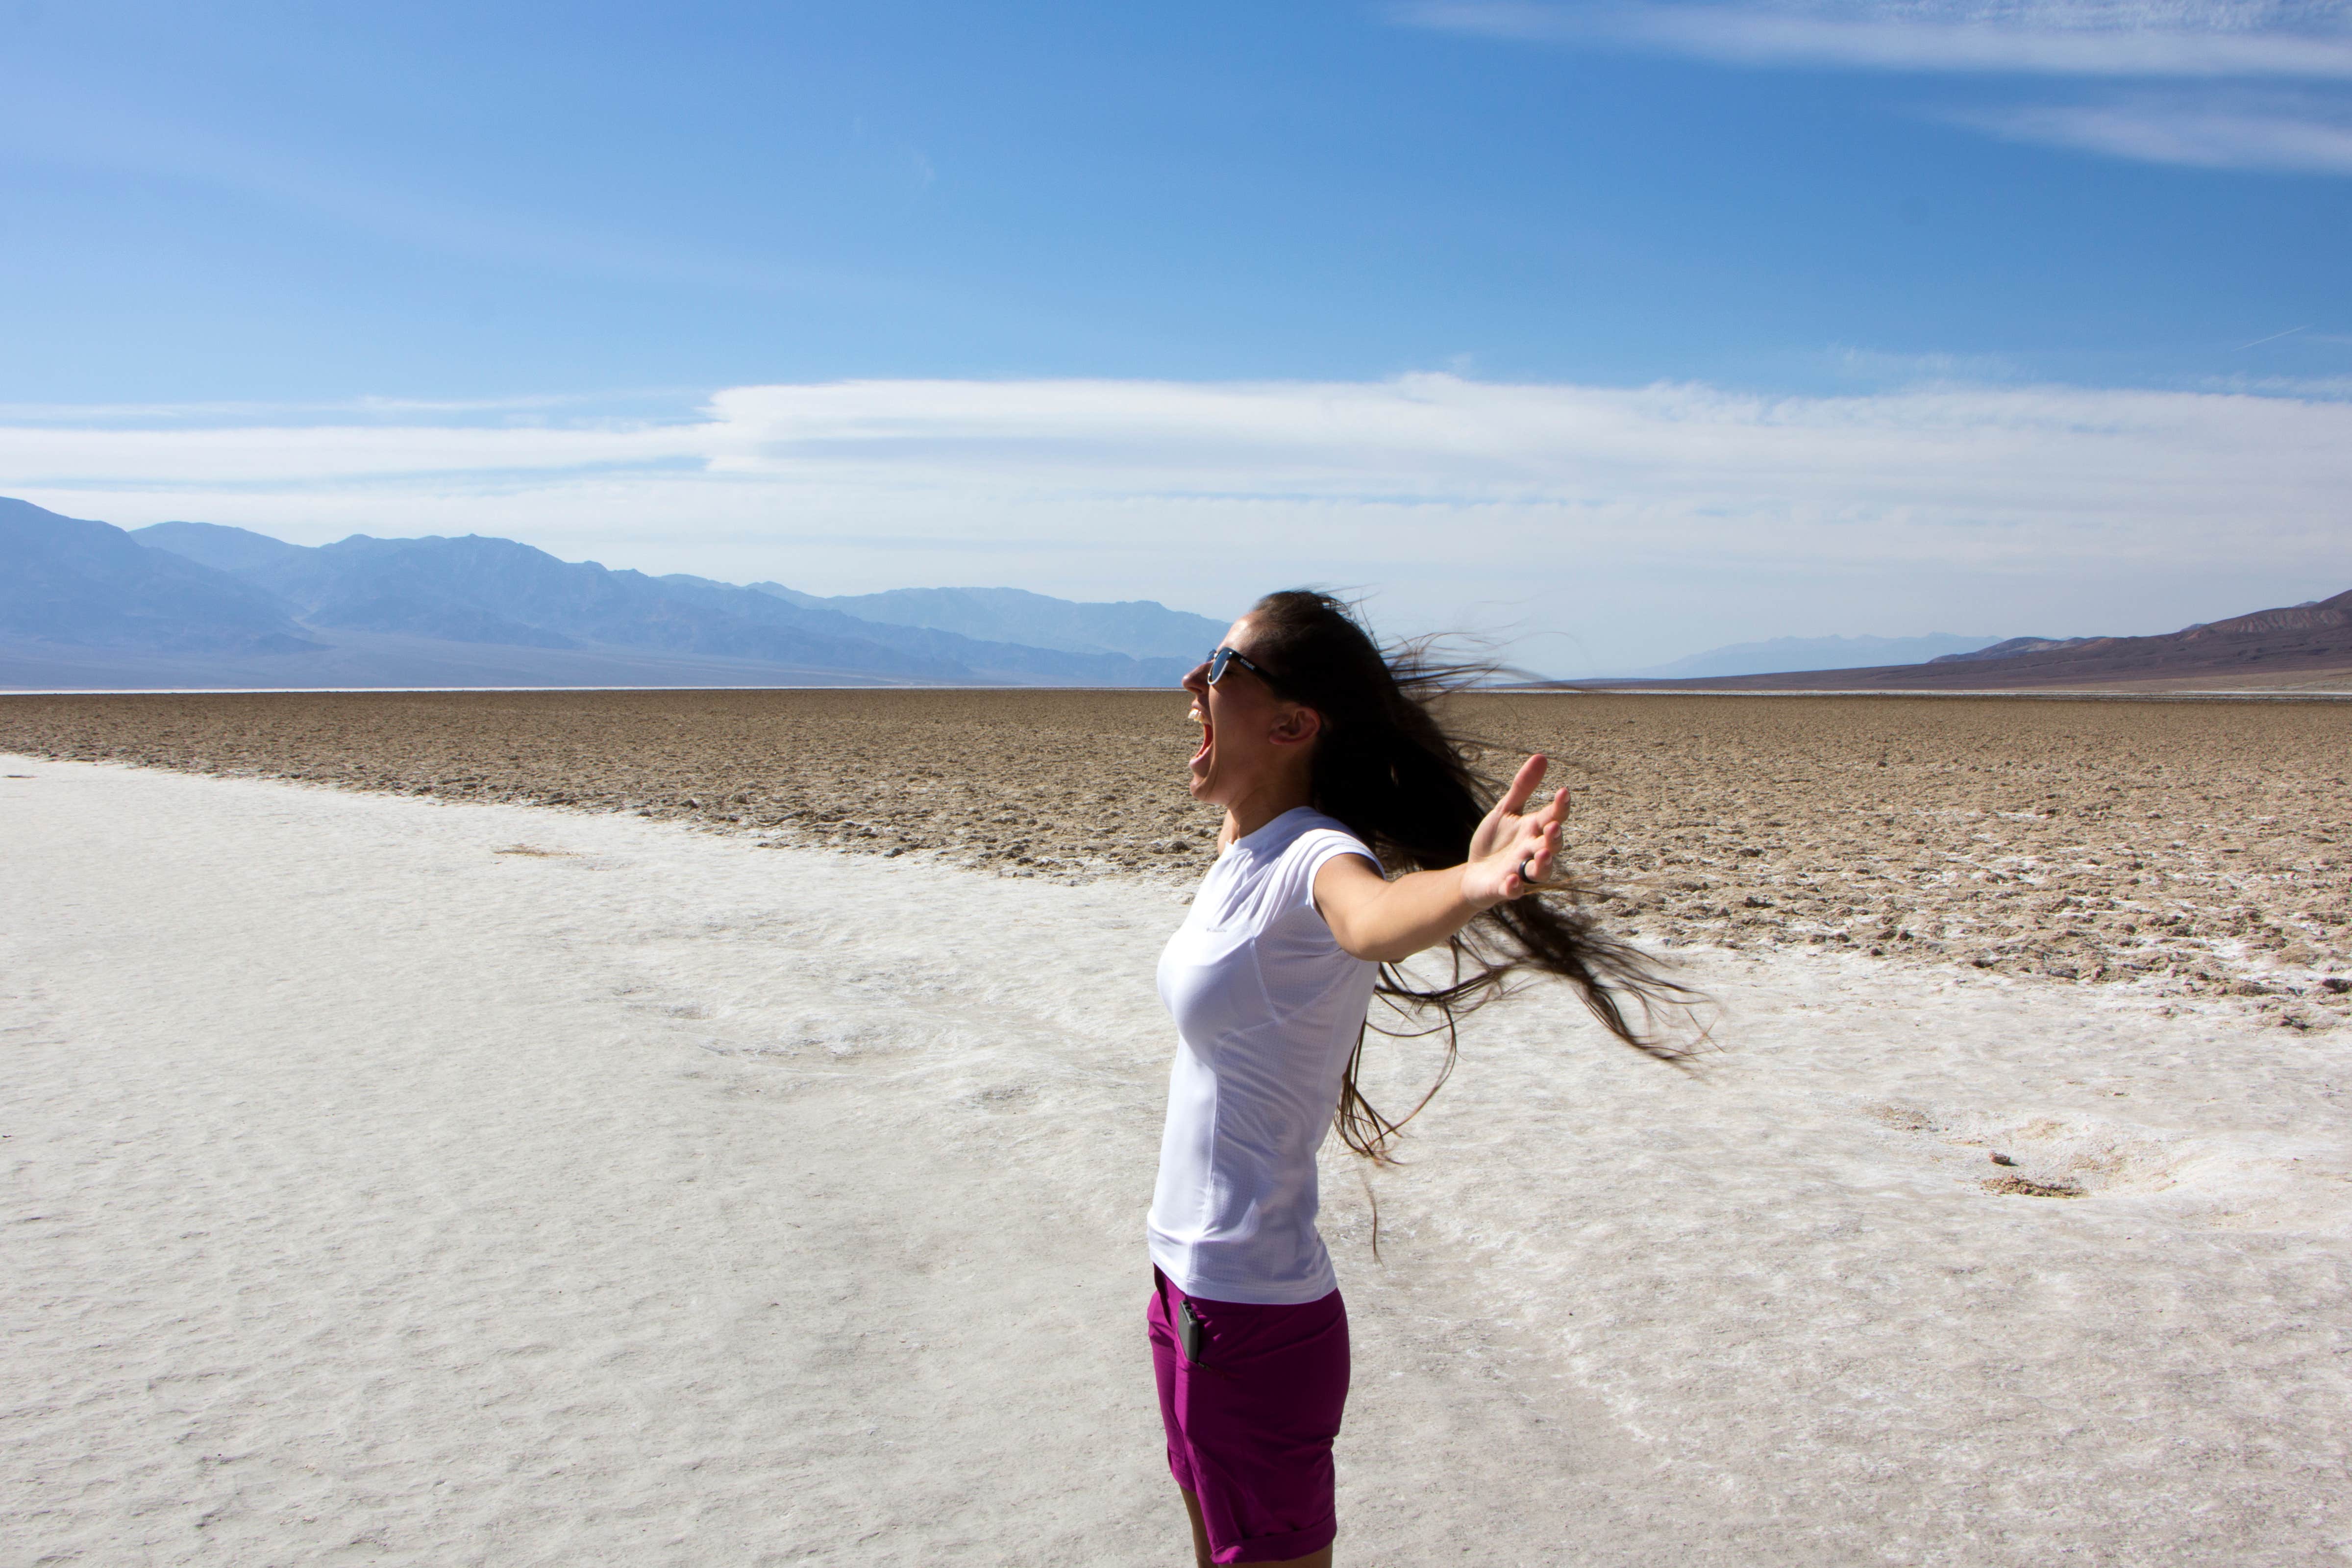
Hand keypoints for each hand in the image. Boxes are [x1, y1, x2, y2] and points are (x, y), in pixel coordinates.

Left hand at [1460, 754, 1568, 909]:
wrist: (1473, 872)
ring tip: (1542, 854)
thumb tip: (1541, 756)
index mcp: (1533, 830)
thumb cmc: (1495, 841)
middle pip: (1551, 846)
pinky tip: (1511, 881)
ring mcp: (1520, 871)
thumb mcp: (1506, 810)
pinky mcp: (1505, 888)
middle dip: (1554, 837)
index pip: (1552, 818)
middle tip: (1553, 827)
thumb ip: (1523, 787)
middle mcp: (1532, 852)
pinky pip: (1514, 891)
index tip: (1563, 792)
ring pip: (1539, 871)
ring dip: (1543, 864)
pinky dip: (1514, 888)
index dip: (1560, 807)